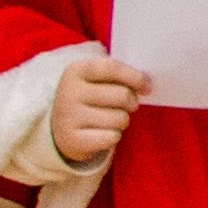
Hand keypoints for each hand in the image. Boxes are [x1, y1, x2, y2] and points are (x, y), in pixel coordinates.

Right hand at [48, 55, 148, 169]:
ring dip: (122, 121)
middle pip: (122, 95)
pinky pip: (112, 137)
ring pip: (120, 119)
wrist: (60, 129)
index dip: (135, 77)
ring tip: (108, 120)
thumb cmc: (89, 99)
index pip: (112, 68)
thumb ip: (119, 76)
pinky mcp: (72, 139)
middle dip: (132, 102)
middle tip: (125, 106)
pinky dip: (113, 137)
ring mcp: (69, 116)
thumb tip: (146, 84)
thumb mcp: (97, 81)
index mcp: (76, 71)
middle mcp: (69, 91)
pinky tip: (101, 133)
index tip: (146, 87)